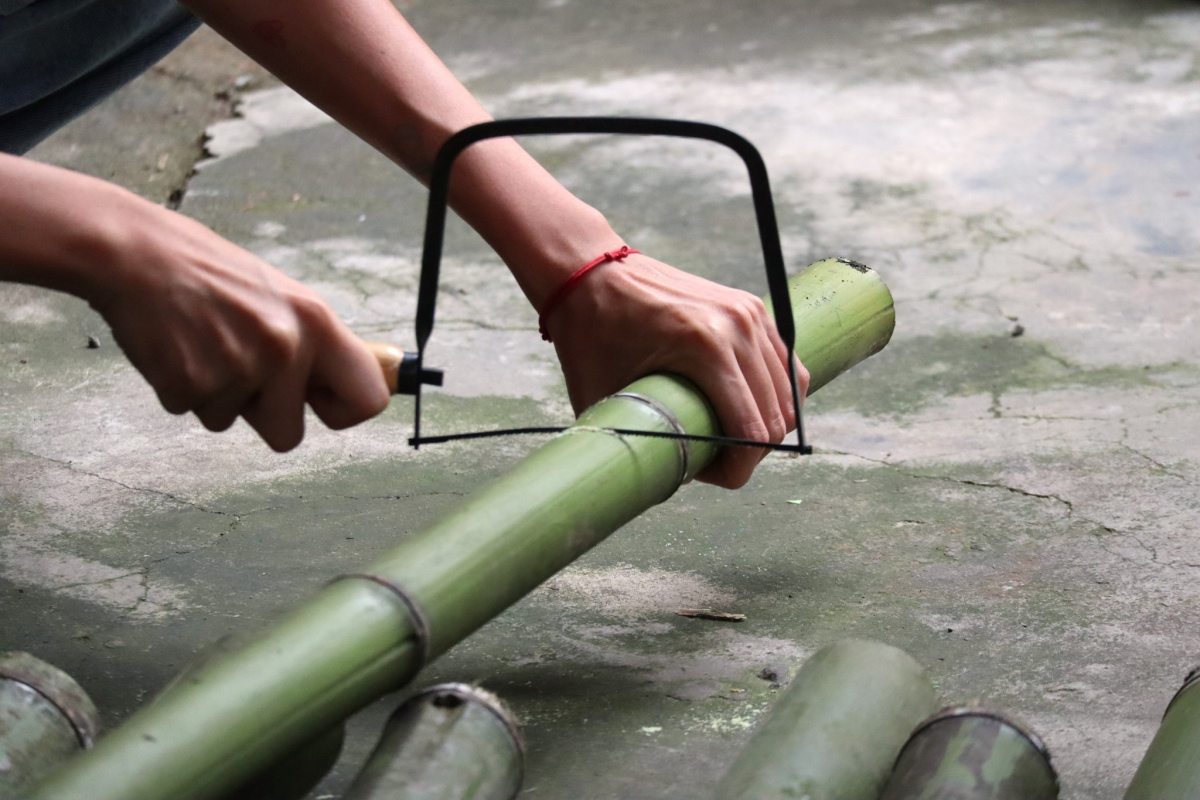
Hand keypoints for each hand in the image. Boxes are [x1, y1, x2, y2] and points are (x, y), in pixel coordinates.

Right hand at [90, 206, 389, 450]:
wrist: (136, 253)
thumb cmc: (209, 273)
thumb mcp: (281, 296)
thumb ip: (312, 343)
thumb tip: (337, 388)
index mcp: (316, 322)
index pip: (369, 398)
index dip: (344, 411)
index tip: (322, 405)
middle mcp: (285, 347)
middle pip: (289, 435)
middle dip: (264, 416)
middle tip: (241, 371)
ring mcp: (238, 369)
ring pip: (230, 422)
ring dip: (215, 396)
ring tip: (203, 343)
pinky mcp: (190, 384)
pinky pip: (190, 411)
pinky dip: (180, 387)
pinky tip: (176, 346)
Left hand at [543, 253, 808, 488]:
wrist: (592, 273)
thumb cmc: (590, 337)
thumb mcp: (604, 400)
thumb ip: (635, 445)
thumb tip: (665, 487)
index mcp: (705, 348)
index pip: (752, 433)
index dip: (735, 471)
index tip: (704, 474)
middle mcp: (738, 327)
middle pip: (776, 418)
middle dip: (749, 452)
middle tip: (710, 459)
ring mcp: (750, 314)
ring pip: (789, 394)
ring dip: (766, 424)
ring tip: (727, 435)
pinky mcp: (752, 308)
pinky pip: (785, 365)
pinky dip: (775, 395)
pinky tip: (748, 409)